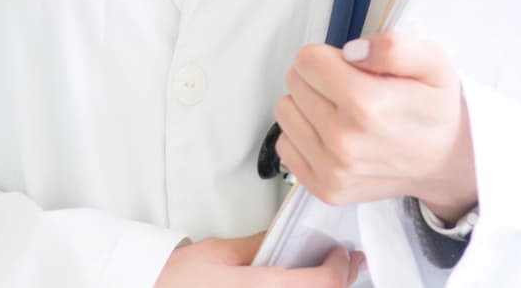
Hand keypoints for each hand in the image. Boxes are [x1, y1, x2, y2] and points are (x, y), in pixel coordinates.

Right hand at [155, 234, 359, 286]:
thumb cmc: (174, 281)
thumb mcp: (219, 253)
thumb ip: (257, 245)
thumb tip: (281, 236)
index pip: (322, 283)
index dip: (341, 268)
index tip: (343, 255)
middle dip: (339, 281)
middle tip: (346, 264)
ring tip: (325, 276)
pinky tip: (298, 284)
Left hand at [274, 34, 477, 223]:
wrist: (447, 162)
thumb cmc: (436, 109)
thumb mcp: (433, 62)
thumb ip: (393, 47)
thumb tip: (351, 51)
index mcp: (368, 105)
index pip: (307, 60)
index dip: (328, 56)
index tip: (349, 65)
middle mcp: (345, 141)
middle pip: (295, 83)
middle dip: (319, 77)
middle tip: (350, 88)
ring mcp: (333, 170)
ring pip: (286, 112)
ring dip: (308, 105)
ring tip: (340, 110)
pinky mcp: (325, 188)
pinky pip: (286, 146)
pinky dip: (304, 135)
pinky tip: (332, 133)